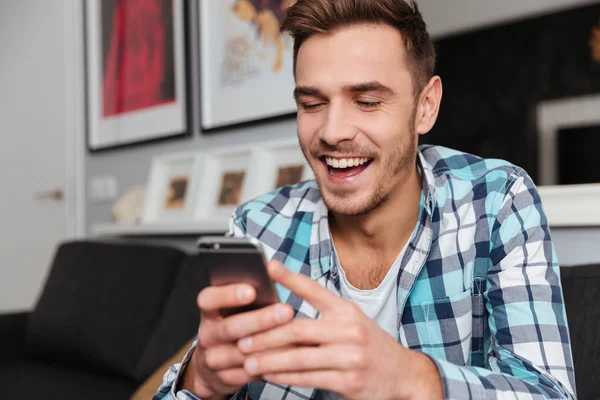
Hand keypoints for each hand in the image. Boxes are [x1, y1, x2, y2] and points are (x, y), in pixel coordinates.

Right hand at [181, 279, 294, 397]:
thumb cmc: (233, 326)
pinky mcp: (224, 379)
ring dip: (270, 344)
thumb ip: (248, 298)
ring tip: (295, 336)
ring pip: (242, 353)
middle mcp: (206, 335)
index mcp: (208, 312)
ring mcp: (213, 359)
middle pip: (230, 328)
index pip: (208, 299)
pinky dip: (269, 364)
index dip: (228, 294)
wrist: (211, 366)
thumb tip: (274, 277)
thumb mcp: (232, 311)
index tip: (252, 290)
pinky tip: (289, 357)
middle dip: (260, 320)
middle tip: (286, 311)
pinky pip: (249, 373)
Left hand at [236, 261, 442, 399]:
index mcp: (347, 310)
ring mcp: (350, 357)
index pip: (315, 290)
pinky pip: (308, 378)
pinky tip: (269, 374)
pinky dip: (284, 376)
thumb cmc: (370, 345)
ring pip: (300, 357)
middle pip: (298, 329)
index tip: (268, 266)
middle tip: (242, 338)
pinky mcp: (348, 381)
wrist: (404, 375)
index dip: (290, 278)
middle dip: (266, 335)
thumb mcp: (353, 320)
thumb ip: (323, 314)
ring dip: (269, 359)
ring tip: (248, 360)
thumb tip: (284, 311)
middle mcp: (349, 330)